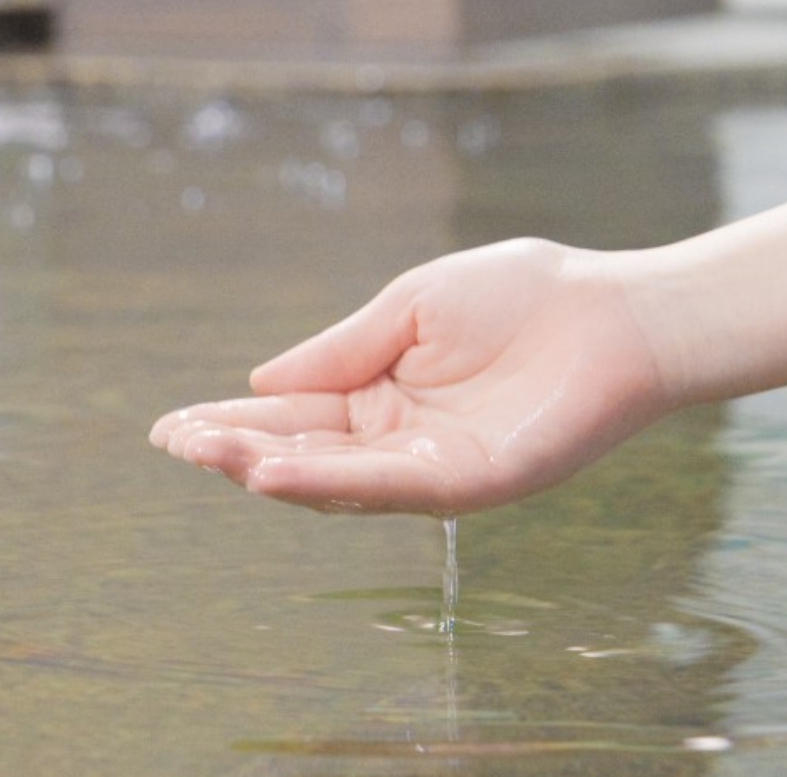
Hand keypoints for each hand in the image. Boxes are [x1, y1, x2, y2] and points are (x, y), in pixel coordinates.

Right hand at [149, 239, 673, 514]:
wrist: (614, 313)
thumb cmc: (524, 297)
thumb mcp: (409, 307)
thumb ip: (340, 350)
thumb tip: (259, 383)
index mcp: (381, 394)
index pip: (293, 414)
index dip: (233, 420)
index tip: (172, 425)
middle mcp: (399, 441)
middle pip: (302, 453)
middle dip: (235, 450)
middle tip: (173, 442)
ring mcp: (433, 469)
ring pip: (336, 480)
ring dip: (270, 471)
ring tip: (211, 456)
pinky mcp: (471, 485)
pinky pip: (389, 489)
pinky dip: (331, 484)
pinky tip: (278, 474)